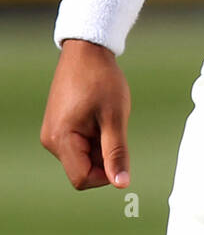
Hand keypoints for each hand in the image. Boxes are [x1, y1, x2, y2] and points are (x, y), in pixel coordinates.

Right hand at [40, 39, 131, 190]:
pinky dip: (94, 137)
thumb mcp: (115, 117)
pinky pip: (79, 145)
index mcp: (61, 140)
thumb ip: (117, 152)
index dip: (106, 174)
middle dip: (103, 157)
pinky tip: (99, 116)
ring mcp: (53, 133)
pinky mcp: (58, 126)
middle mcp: (52, 140)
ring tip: (106, 118)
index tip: (120, 153)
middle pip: (83, 169)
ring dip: (100, 146)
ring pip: (82, 157)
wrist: (87, 51)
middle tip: (114, 127)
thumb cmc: (102, 80)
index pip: (82, 179)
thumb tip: (122, 183)